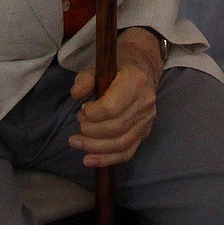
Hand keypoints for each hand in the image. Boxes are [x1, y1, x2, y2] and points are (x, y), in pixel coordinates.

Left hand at [68, 31, 160, 166]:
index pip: (112, 107)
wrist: (143, 67)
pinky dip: (107, 159)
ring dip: (95, 148)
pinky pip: (127, 152)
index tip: (82, 109)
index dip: (92, 114)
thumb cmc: (119, 64)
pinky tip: (89, 160)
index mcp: (135, 81)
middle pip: (116, 128)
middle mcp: (145, 103)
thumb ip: (86, 78)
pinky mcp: (145, 133)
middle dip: (91, 131)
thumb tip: (75, 93)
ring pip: (121, 144)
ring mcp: (147, 120)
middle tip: (79, 123)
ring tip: (76, 142)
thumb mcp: (101, 64)